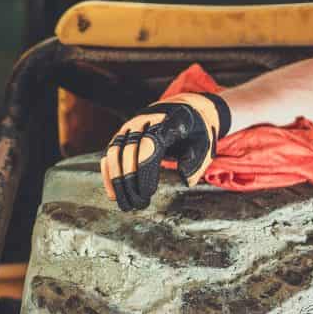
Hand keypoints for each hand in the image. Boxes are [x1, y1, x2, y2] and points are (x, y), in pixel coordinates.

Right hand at [100, 92, 230, 210]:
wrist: (183, 110)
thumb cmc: (194, 134)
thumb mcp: (203, 146)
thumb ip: (195, 163)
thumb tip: (184, 180)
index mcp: (168, 121)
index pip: (150, 144)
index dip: (146, 169)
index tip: (148, 193)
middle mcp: (145, 120)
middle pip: (130, 150)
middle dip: (131, 180)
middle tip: (138, 204)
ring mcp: (131, 126)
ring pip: (115, 152)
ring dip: (117, 179)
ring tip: (125, 203)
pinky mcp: (121, 134)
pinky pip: (110, 154)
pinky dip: (109, 174)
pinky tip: (113, 194)